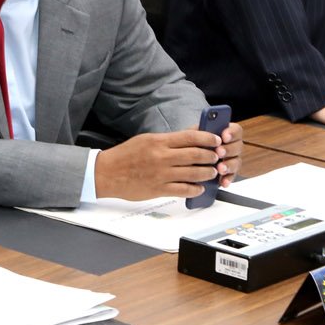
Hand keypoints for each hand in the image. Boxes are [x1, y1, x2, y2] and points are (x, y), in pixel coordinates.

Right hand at [94, 124, 241, 200]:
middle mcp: (161, 157)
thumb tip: (191, 134)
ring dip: (207, 173)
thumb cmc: (125, 155)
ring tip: (211, 172)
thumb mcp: (147, 139)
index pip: (190, 137)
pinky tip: (199, 188)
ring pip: (193, 173)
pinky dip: (195, 189)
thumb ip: (169, 139)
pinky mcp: (158, 189)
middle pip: (195, 155)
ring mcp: (161, 174)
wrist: (107, 173)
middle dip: (211, 156)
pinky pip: (183, 190)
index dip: (208, 138)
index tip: (217, 140)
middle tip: (217, 157)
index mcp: (158, 141)